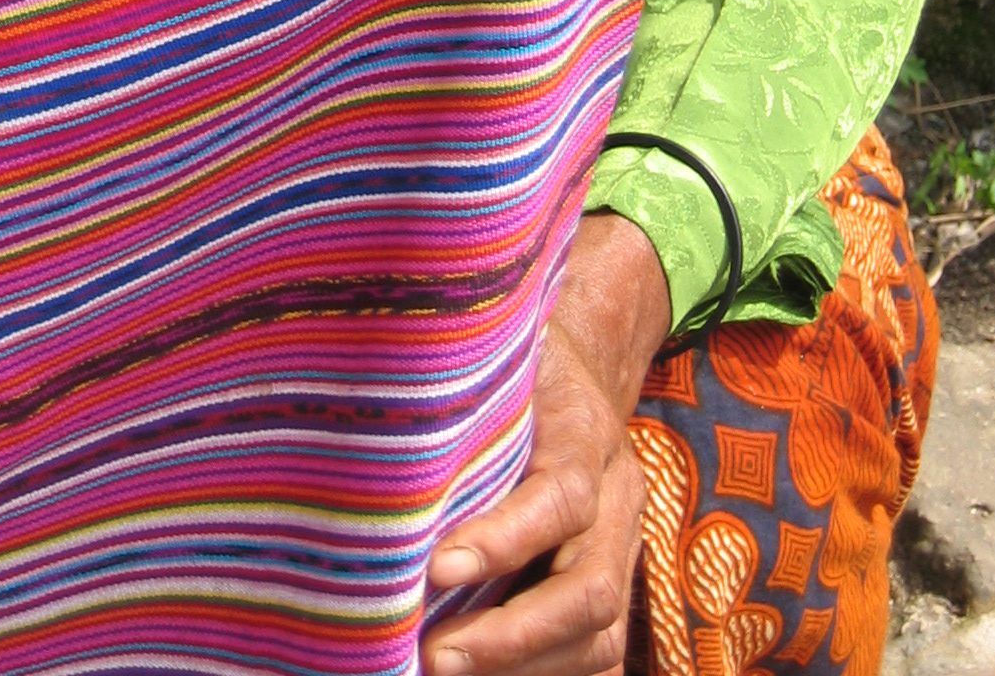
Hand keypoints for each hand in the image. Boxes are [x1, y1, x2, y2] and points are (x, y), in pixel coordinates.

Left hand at [422, 214, 671, 675]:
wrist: (586, 363)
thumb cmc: (519, 361)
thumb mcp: (503, 351)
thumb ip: (462, 373)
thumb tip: (370, 382)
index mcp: (587, 432)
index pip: (563, 498)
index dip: (506, 539)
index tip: (438, 567)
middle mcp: (620, 496)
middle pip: (594, 587)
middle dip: (513, 635)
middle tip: (434, 655)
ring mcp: (624, 546)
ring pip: (602, 634)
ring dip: (525, 664)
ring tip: (444, 670)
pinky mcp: (614, 582)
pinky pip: (602, 653)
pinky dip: (546, 673)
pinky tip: (486, 675)